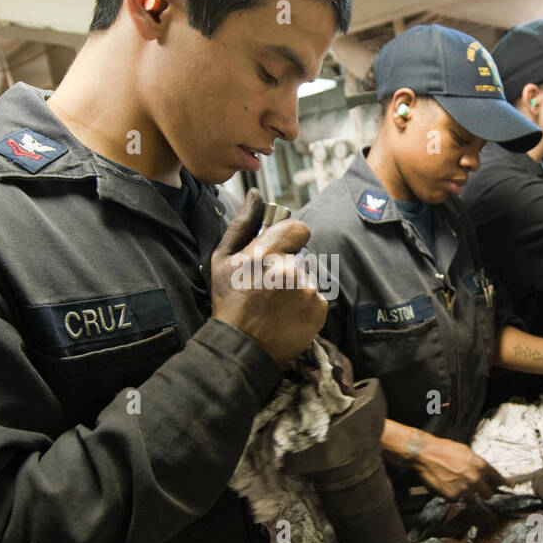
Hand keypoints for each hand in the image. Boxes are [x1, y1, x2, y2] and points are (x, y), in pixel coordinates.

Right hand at [210, 189, 326, 368]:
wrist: (241, 347)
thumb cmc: (228, 302)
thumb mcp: (223, 259)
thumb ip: (243, 223)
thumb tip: (256, 194)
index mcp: (267, 253)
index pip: (298, 229)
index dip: (289, 239)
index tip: (278, 253)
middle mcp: (291, 269)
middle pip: (301, 256)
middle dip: (287, 267)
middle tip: (267, 288)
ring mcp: (307, 290)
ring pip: (308, 277)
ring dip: (296, 287)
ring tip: (275, 304)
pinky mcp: (319, 310)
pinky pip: (316, 297)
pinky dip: (304, 305)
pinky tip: (286, 315)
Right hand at [410, 434, 502, 502]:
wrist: (427, 454)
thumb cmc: (445, 449)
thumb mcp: (466, 452)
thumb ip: (477, 464)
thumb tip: (484, 473)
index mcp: (481, 465)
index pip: (498, 479)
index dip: (503, 484)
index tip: (508, 487)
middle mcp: (475, 479)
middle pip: (488, 495)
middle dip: (483, 492)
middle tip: (476, 489)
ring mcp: (464, 489)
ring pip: (474, 501)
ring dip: (468, 496)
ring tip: (459, 488)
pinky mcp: (452, 496)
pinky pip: (457, 501)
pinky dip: (454, 496)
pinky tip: (448, 487)